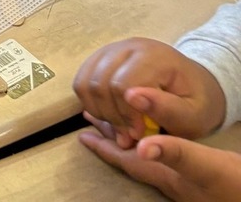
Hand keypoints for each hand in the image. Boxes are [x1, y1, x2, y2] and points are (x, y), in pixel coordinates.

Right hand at [74, 38, 225, 145]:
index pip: (122, 84)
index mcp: (154, 56)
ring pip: (85, 81)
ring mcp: (112, 49)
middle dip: (110, 116)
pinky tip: (109, 114)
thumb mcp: (193, 114)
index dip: (125, 115)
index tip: (138, 134)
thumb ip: (167, 108)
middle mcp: (128, 46)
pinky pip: (81, 79)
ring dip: (98, 110)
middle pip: (99, 82)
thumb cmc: (195, 102)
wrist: (193, 84)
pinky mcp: (101, 57)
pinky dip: (90, 102)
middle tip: (127, 136)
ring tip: (119, 126)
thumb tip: (132, 97)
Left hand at [79, 129, 240, 201]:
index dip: (104, 147)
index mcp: (168, 177)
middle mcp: (173, 184)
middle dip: (111, 141)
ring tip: (115, 125)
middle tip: (92, 122)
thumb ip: (176, 154)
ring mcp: (186, 187)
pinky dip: (152, 149)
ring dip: (129, 144)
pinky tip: (155, 142)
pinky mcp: (200, 186)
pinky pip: (163, 165)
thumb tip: (142, 148)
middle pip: (133, 161)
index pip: (128, 161)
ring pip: (147, 163)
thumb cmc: (236, 186)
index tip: (82, 134)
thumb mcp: (207, 166)